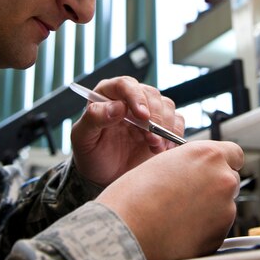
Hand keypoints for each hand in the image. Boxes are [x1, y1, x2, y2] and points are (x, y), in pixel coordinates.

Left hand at [70, 77, 184, 185]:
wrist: (103, 175)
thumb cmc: (89, 153)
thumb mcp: (82, 138)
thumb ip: (94, 119)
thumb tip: (117, 107)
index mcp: (107, 94)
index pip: (125, 84)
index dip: (136, 97)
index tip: (142, 116)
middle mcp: (129, 98)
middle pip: (150, 94)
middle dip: (154, 117)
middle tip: (151, 139)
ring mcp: (148, 111)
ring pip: (166, 105)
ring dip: (165, 126)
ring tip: (155, 146)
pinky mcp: (162, 125)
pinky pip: (177, 121)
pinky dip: (174, 134)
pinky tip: (163, 148)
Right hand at [96, 140, 243, 259]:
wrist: (127, 233)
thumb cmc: (134, 199)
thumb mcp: (161, 164)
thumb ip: (186, 164)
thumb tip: (192, 172)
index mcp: (206, 155)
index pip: (234, 153)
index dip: (222, 163)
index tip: (213, 170)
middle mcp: (222, 178)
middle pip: (230, 180)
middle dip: (214, 187)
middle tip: (188, 196)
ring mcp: (225, 208)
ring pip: (225, 206)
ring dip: (210, 209)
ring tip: (179, 216)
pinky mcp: (221, 236)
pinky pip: (218, 229)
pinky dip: (205, 229)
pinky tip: (181, 229)